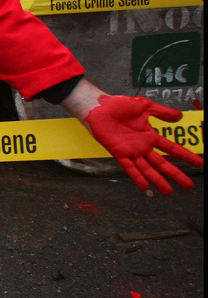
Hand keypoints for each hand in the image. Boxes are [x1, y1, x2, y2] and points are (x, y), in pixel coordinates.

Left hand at [83, 95, 202, 194]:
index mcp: (150, 136)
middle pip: (162, 163)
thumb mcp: (145, 106)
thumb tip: (180, 117)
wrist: (99, 106)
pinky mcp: (118, 152)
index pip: (172, 149)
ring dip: (158, 180)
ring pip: (148, 169)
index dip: (185, 156)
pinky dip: (137, 177)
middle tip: (188, 186)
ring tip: (168, 192)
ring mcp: (131, 151)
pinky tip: (145, 187)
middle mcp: (142, 146)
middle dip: (176, 174)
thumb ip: (162, 112)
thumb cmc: (119, 105)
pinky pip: (129, 167)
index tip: (199, 164)